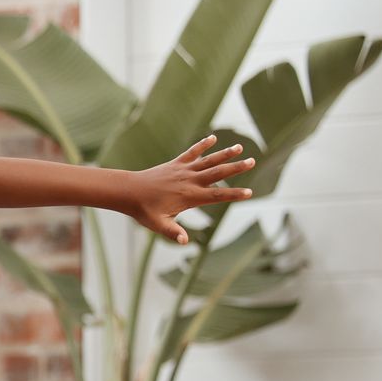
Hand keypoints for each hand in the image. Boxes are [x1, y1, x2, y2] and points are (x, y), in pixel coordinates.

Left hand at [126, 135, 255, 242]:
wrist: (128, 191)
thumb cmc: (143, 210)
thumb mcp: (158, 224)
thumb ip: (173, 232)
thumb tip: (185, 242)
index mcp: (190, 196)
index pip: (217, 195)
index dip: (234, 194)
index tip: (249, 193)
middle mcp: (189, 181)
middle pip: (217, 173)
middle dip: (236, 168)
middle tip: (253, 161)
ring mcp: (183, 170)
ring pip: (208, 160)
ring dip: (224, 153)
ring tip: (240, 147)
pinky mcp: (176, 164)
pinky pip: (191, 153)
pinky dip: (202, 145)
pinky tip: (213, 138)